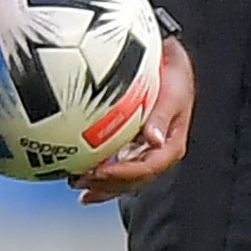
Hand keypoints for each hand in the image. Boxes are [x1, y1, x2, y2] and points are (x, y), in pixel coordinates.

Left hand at [77, 36, 194, 201]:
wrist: (172, 66)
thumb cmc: (175, 78)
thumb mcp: (173, 94)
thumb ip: (162, 117)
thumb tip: (153, 139)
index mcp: (170, 146)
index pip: (147, 168)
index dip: (123, 174)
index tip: (100, 172)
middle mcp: (156, 153)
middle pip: (132, 180)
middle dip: (106, 184)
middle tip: (80, 180)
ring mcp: (143, 152)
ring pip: (122, 178)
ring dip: (100, 185)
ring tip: (76, 182)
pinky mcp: (132, 146)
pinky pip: (115, 166)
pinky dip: (98, 174)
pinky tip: (79, 177)